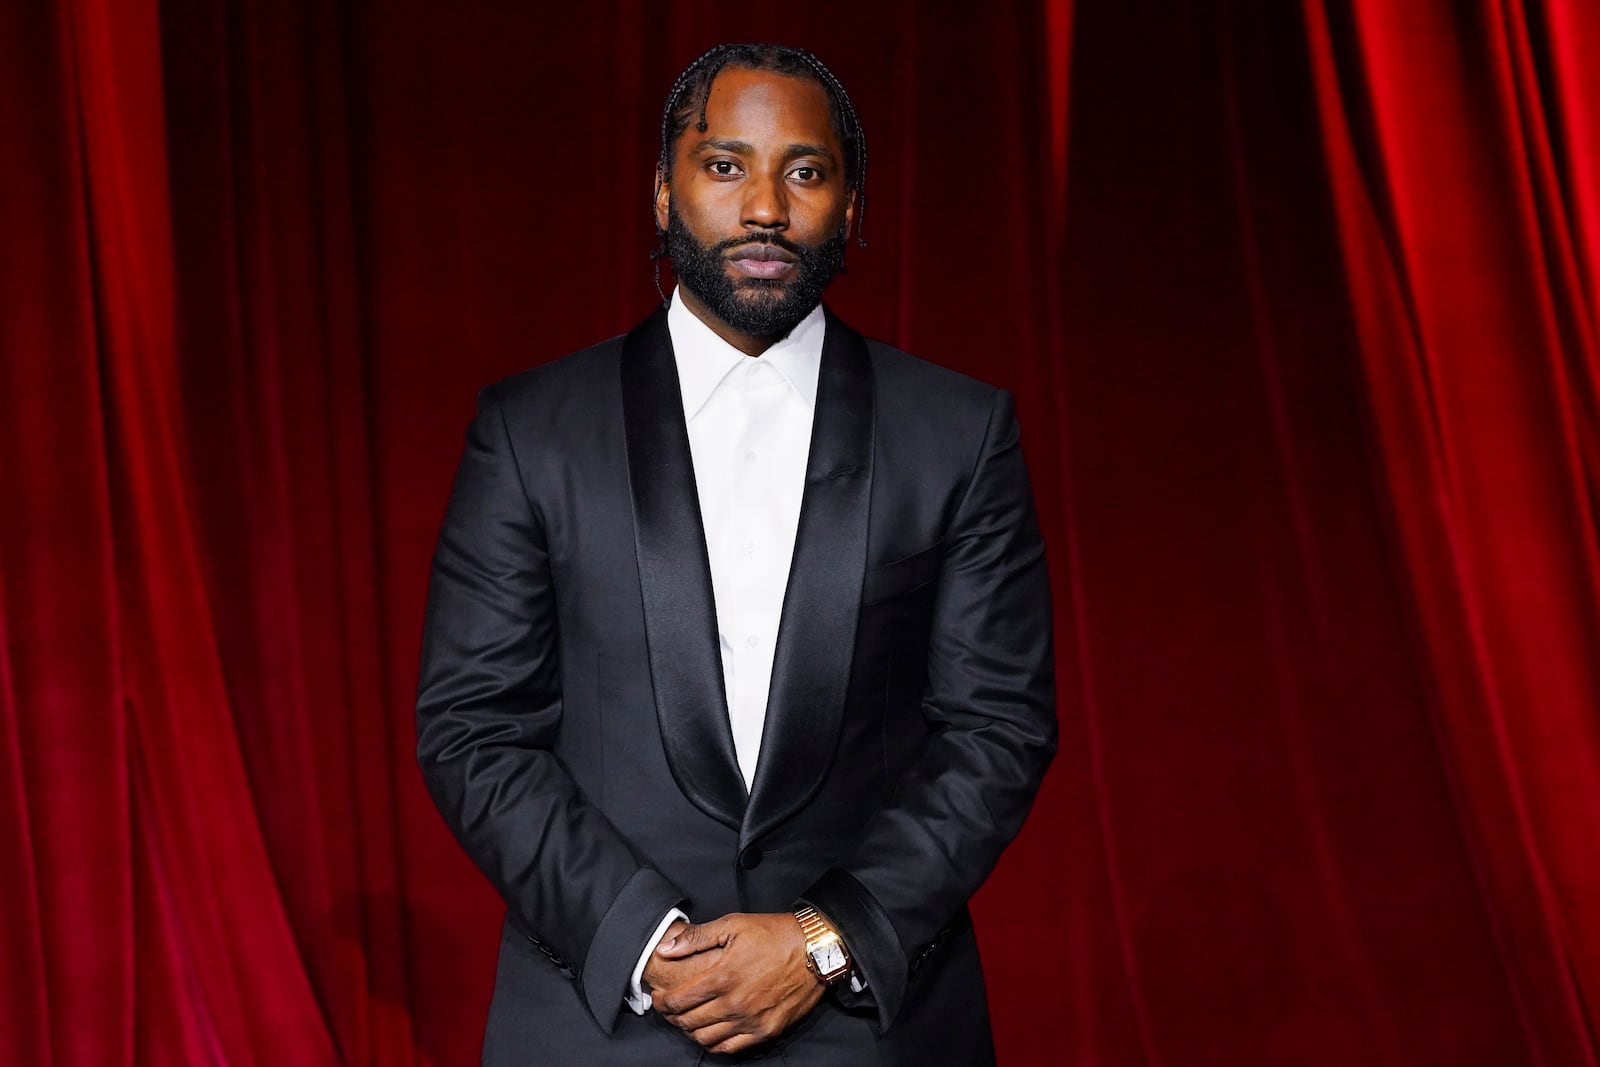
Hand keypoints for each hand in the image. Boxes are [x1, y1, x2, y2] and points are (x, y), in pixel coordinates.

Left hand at [653, 912, 824, 1054]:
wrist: (815, 950)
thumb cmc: (775, 934)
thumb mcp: (733, 925)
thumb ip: (697, 938)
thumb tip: (665, 949)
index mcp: (723, 976)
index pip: (679, 1000)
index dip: (662, 1001)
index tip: (658, 998)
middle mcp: (734, 1003)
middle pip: (689, 1022)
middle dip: (673, 1016)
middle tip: (670, 1009)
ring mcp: (751, 1020)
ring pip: (707, 1039)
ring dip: (692, 1031)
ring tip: (689, 1020)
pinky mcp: (766, 1031)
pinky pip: (731, 1048)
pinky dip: (716, 1044)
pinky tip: (712, 1032)